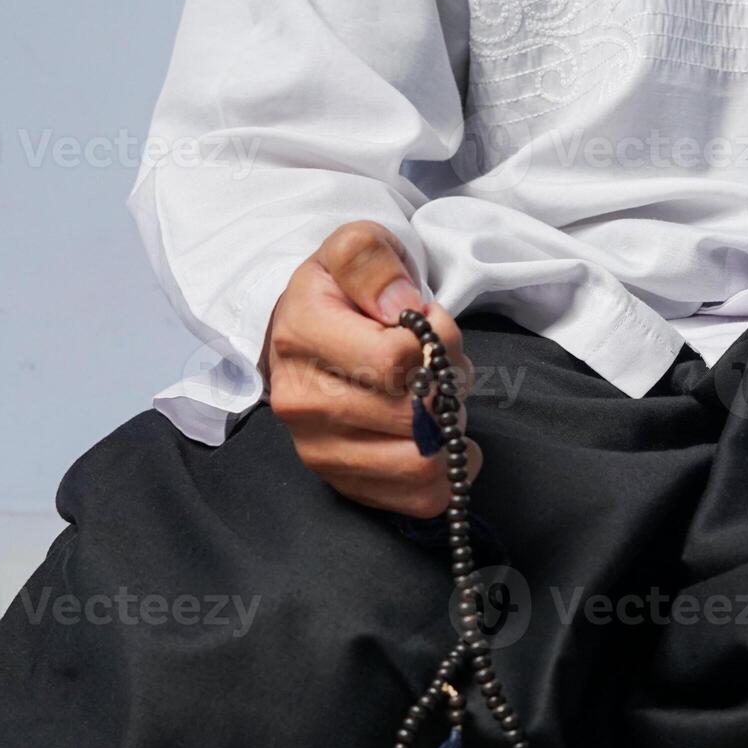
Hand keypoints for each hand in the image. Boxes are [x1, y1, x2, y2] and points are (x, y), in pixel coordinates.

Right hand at [264, 221, 478, 515]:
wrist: (314, 330)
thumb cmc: (346, 292)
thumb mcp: (358, 250)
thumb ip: (374, 262)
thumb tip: (402, 310)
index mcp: (299, 336)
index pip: (395, 360)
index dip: (434, 340)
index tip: (427, 324)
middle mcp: (300, 402)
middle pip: (413, 415)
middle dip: (446, 387)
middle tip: (438, 366)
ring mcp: (319, 450)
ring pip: (420, 461)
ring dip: (448, 430)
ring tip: (435, 400)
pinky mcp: (346, 484)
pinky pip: (420, 498)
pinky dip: (447, 471)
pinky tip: (439, 439)